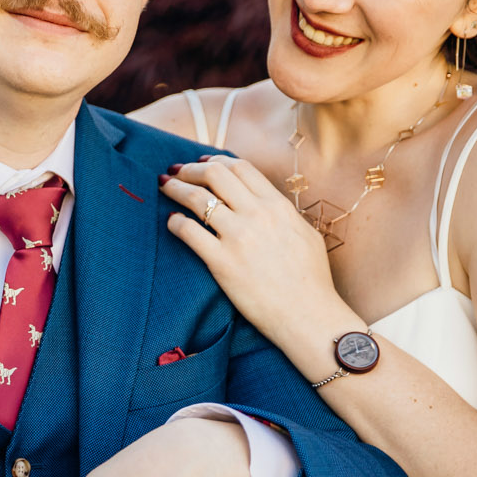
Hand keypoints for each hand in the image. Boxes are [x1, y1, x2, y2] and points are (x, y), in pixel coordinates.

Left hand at [158, 157, 341, 344]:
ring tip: (165, 187)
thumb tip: (267, 203)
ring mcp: (238, 237)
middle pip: (215, 174)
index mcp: (278, 206)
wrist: (307, 315)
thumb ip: (283, 214)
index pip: (241, 168)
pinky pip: (189, 232)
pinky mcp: (222, 262)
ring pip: (197, 198)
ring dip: (176, 188)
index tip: (203, 163)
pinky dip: (175, 222)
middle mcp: (257, 215)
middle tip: (177, 172)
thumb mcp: (305, 234)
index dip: (217, 160)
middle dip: (191, 169)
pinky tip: (171, 222)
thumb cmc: (311, 280)